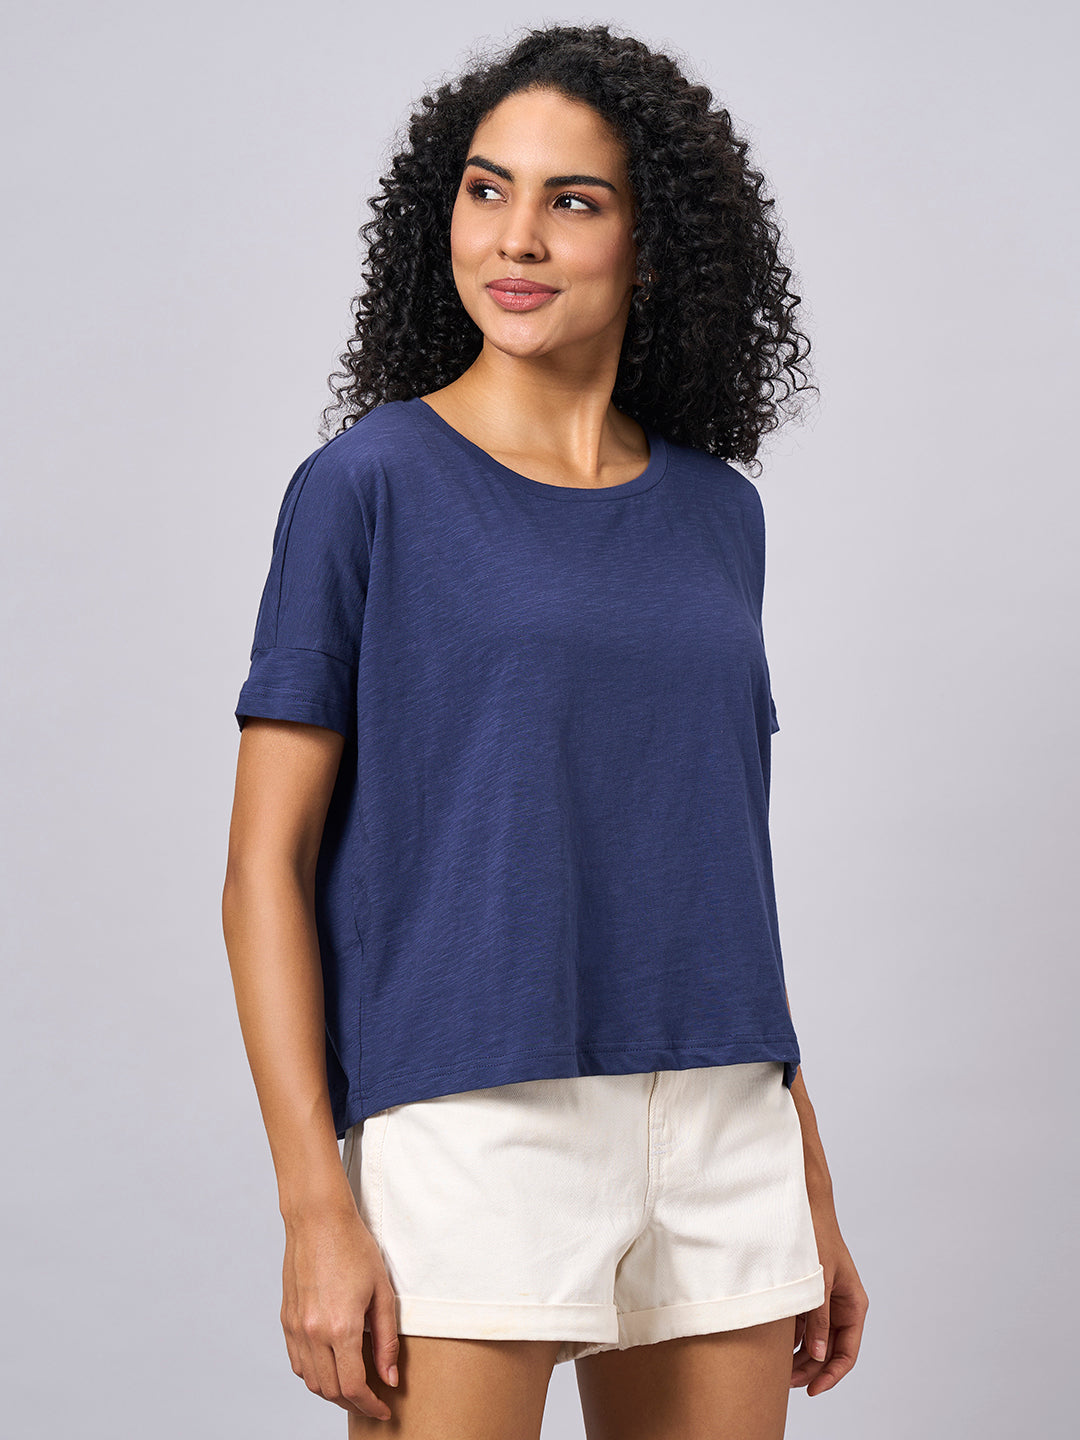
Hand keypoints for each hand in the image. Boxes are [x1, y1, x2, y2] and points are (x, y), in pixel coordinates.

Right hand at [280, 1199, 399, 1422]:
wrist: (318, 1220)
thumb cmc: (353, 1248)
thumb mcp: (382, 1292)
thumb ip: (387, 1340)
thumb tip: (389, 1377)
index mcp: (340, 1327)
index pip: (353, 1387)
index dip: (370, 1405)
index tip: (383, 1409)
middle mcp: (313, 1333)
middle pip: (330, 1390)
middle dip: (353, 1402)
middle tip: (372, 1400)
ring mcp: (296, 1328)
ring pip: (310, 1381)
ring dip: (332, 1391)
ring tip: (353, 1386)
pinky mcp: (286, 1320)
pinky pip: (297, 1362)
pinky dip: (313, 1374)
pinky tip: (330, 1366)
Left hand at [790, 1193, 868, 1396]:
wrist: (803, 1207)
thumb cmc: (815, 1239)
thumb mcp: (818, 1282)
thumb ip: (819, 1319)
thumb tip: (820, 1355)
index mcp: (853, 1305)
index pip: (847, 1352)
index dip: (831, 1375)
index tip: (813, 1390)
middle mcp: (841, 1307)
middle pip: (829, 1351)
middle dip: (811, 1370)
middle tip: (788, 1384)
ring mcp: (824, 1302)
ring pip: (815, 1340)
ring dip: (799, 1356)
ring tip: (778, 1372)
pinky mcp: (808, 1295)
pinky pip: (802, 1324)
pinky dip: (791, 1337)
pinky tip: (774, 1347)